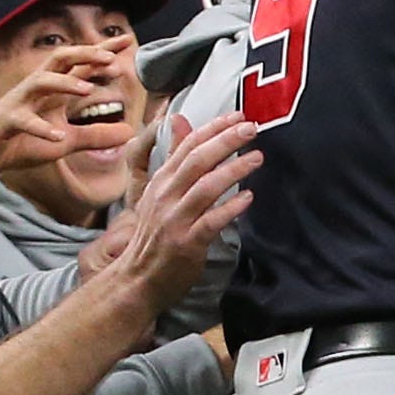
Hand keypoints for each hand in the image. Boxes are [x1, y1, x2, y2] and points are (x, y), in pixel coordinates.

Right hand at [0, 42, 121, 177]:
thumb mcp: (66, 142)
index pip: (80, 65)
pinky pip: (23, 120)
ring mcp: (20, 102)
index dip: (101, 52)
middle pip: (60, 60)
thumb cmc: (22, 141)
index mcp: (53, 91)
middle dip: (84, 54)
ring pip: (41, 81)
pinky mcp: (7, 121)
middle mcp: (37, 89)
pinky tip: (57, 136)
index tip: (126, 42)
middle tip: (111, 58)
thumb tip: (129, 132)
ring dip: (64, 83)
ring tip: (87, 89)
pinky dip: (40, 127)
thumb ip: (95, 136)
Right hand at [97, 112, 258, 310]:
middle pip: (197, 160)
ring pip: (205, 187)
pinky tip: (248, 198)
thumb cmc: (154, 235)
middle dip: (225, 140)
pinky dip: (230, 208)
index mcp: (161, 181)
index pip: (187, 146)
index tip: (236, 116)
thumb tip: (178, 120)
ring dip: (233, 170)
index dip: (212, 128)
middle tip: (251, 128)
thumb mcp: (158, 192)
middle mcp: (166, 196)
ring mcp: (175, 219)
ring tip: (257, 158)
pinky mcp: (186, 242)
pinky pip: (211, 221)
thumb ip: (173, 158)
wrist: (137, 278)